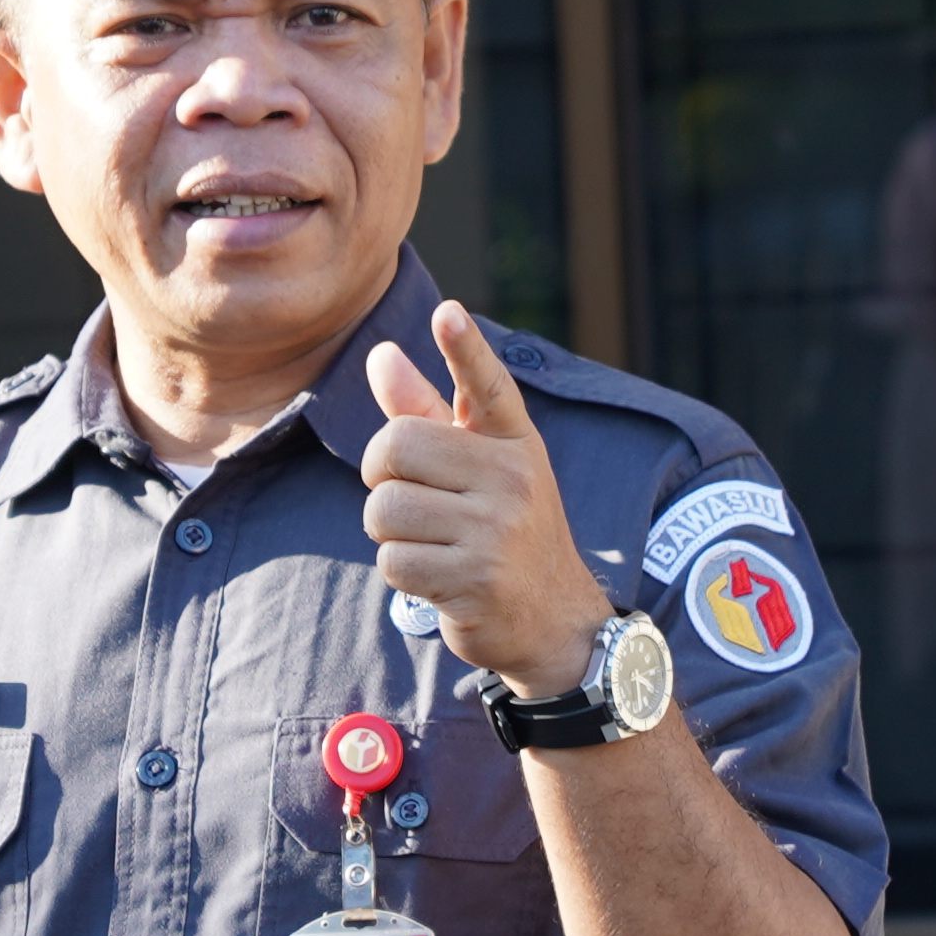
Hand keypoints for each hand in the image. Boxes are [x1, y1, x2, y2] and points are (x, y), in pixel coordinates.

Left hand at [362, 302, 612, 699]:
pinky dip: (401, 572)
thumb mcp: (480, 469)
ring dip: (389, 533)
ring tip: (429, 543)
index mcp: (515, 444)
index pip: (487, 387)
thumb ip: (426, 414)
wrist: (554, 622)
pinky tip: (437, 577)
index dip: (465, 349)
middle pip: (394, 448)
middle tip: (407, 497)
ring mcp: (496, 531)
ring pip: (384, 510)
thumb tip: (381, 354)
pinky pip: (393, 561)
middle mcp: (512, 480)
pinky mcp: (475, 580)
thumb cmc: (503, 531)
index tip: (447, 313)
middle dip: (381, 476)